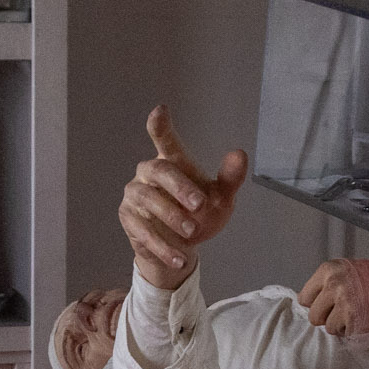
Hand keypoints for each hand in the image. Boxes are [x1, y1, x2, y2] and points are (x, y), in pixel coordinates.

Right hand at [118, 106, 249, 288]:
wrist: (180, 250)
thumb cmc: (199, 216)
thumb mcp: (220, 200)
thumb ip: (229, 178)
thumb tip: (239, 154)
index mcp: (172, 162)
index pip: (164, 139)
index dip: (160, 126)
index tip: (160, 110)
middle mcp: (149, 173)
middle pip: (159, 170)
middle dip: (179, 186)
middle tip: (200, 205)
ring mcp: (135, 195)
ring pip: (147, 199)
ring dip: (170, 216)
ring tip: (193, 234)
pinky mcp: (128, 219)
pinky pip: (141, 230)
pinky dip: (162, 245)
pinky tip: (180, 257)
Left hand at [296, 259, 368, 342]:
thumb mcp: (350, 271)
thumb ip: (329, 282)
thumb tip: (308, 300)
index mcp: (329, 270)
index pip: (304, 297)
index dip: (317, 304)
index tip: (329, 305)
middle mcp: (333, 284)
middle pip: (313, 315)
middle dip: (327, 318)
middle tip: (345, 313)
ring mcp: (343, 303)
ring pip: (328, 327)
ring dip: (341, 326)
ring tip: (358, 315)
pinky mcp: (354, 320)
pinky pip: (343, 334)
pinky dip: (353, 332)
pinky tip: (366, 321)